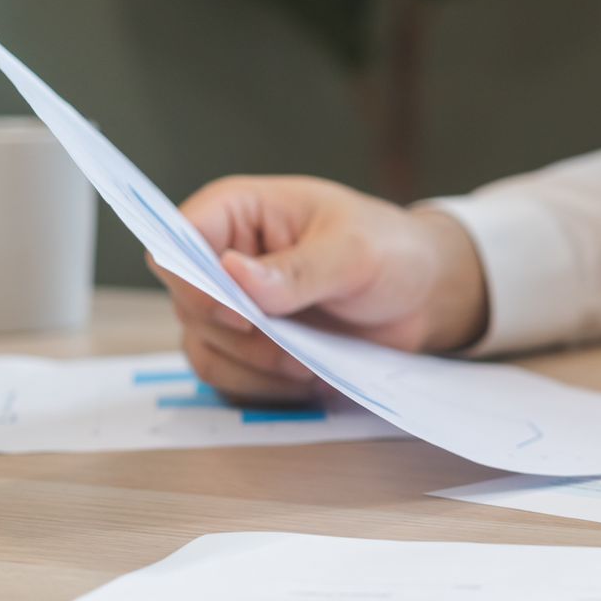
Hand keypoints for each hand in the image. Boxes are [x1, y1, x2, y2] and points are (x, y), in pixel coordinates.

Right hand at [149, 175, 487, 402]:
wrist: (424, 295)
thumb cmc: (392, 251)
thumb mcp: (355, 251)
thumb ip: (298, 267)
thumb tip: (234, 274)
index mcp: (238, 211)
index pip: (175, 242)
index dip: (193, 282)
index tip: (241, 315)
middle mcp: (223, 258)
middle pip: (188, 305)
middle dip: (241, 337)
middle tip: (296, 347)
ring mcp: (233, 306)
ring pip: (204, 348)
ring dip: (254, 368)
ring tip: (311, 364)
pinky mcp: (249, 347)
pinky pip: (229, 378)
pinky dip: (264, 389)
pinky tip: (309, 380)